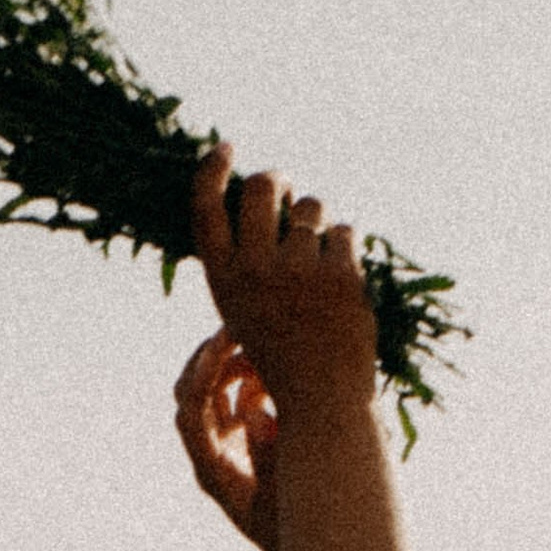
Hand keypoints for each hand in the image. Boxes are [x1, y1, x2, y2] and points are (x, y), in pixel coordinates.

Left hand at [175, 328, 281, 550]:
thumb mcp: (289, 492)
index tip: (224, 339)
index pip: (191, 411)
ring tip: (264, 353)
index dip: (203, 370)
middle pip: (190, 395)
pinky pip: (232, 405)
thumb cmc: (299, 532)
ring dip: (231, 369)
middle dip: (210, 358)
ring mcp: (223, 451)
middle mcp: (210, 458)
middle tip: (239, 327)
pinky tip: (272, 379)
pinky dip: (246, 385)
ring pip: (211, 396)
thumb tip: (250, 409)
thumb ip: (269, 450)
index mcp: (213, 471)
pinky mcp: (240, 447)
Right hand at [188, 144, 374, 424]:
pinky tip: (340, 280)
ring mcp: (300, 270)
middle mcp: (256, 270)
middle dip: (277, 181)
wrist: (323, 400)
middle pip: (261, 188)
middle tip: (286, 190)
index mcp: (224, 281)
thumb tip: (265, 191)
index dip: (211, 172)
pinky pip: (344, 231)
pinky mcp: (340, 274)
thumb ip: (245, 257)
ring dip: (316, 219)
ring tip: (317, 256)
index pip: (207, 209)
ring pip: (311, 206)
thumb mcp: (244, 307)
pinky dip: (344, 248)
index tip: (225, 149)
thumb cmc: (282, 351)